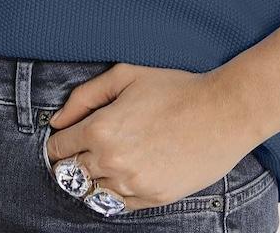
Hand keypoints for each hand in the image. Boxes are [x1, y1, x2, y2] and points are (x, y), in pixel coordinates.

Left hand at [45, 62, 253, 211]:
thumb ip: (84, 97)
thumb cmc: (174, 89)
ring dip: (94, 176)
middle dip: (72, 160)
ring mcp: (133, 185)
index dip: (58, 141)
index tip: (64, 137)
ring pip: (92, 191)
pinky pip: (118, 204)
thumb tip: (57, 120)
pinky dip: (115, 190)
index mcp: (101, 130)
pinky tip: (127, 171)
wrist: (221, 113)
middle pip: (70, 173)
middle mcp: (112, 162)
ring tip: (109, 157)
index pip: (58, 148)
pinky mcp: (153, 198)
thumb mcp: (125, 76)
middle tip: (84, 147)